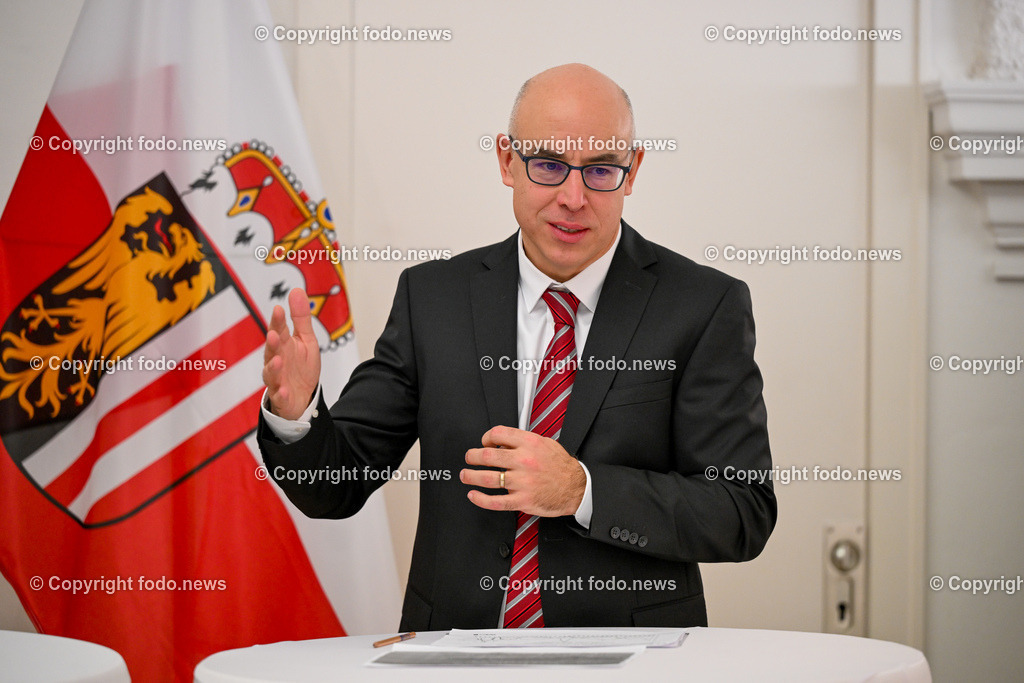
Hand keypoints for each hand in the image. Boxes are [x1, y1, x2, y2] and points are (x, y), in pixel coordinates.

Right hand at [263, 288, 320, 419]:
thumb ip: (301, 318)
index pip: (278, 330)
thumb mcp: (306, 340)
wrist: (303, 397)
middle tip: (274, 334)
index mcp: (282, 345)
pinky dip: (280, 394)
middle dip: (272, 343)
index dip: (278, 321)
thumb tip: (296, 290)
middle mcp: (276, 360)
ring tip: (278, 361)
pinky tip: (283, 390)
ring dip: (273, 368)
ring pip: (271, 373)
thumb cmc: (301, 366)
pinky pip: (279, 396)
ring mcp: (277, 379)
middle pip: (272, 351)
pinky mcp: (281, 397)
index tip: (279, 309)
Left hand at [461, 425, 585, 516]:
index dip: (485, 437)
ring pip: (487, 478)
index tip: (484, 442)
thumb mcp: (545, 443)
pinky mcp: (522, 500)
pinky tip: (473, 496)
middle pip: (487, 455)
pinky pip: (496, 501)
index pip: (497, 434)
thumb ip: (523, 440)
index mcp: (529, 444)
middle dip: (472, 456)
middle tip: (469, 458)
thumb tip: (502, 440)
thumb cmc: (561, 466)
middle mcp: (524, 461)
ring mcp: (522, 482)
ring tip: (465, 475)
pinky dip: (480, 499)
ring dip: (471, 476)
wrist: (576, 487)